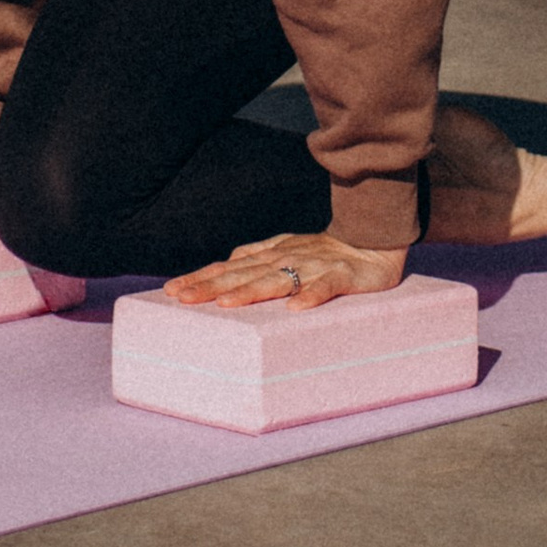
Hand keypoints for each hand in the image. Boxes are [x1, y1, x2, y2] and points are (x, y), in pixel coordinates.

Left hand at [162, 230, 407, 310]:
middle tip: (181, 298)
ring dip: (251, 291)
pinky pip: (326, 286)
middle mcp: (286, 259)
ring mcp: (314, 266)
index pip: (229, 268)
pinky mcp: (343, 275)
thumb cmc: (327, 251)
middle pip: (243, 275)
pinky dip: (311, 295)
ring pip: (277, 279)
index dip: (201, 278)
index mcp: (271, 256)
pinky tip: (296, 308)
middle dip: (211, 286)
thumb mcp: (288, 250)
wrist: (376, 237)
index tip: (171, 291)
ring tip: (226, 304)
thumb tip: (228, 258)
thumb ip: (258, 255)